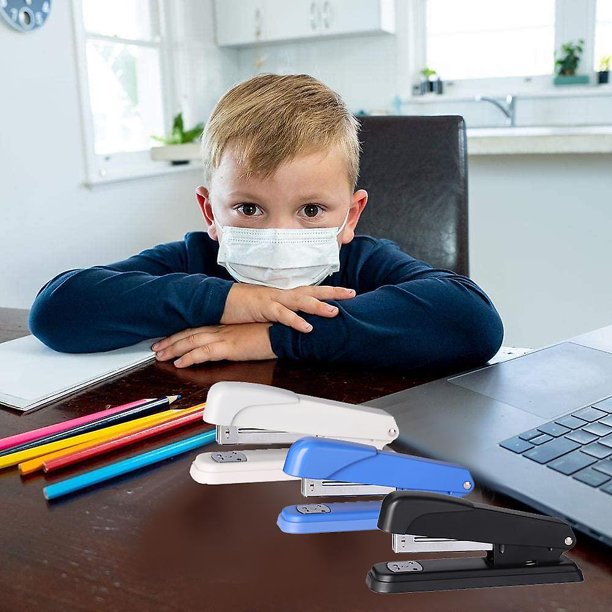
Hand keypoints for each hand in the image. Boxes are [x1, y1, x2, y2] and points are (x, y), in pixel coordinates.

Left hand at [152, 323, 276, 367]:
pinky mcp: (229, 347)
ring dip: (173, 349)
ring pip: (191, 341)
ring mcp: (224, 337)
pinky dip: (189, 357)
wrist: (284, 332)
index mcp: (227, 326)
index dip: (181, 334)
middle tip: (156, 348)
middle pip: (190, 333)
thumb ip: (239, 338)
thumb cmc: (272, 333)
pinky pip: (203, 352)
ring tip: (161, 356)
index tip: (169, 339)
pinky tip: (179, 363)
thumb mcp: (252, 334)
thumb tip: (232, 345)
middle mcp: (222, 329)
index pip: (198, 328)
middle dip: (171, 341)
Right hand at [220, 283, 355, 332]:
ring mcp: (273, 299)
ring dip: (318, 306)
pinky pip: (282, 315)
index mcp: (283, 294)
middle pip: (312, 290)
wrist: (220, 300)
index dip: (329, 291)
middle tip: (352, 294)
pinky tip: (308, 328)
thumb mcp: (266, 309)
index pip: (311, 290)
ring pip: (301, 301)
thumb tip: (295, 320)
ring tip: (335, 312)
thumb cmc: (242, 306)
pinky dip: (296, 321)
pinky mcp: (263, 308)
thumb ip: (282, 313)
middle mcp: (282, 294)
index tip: (346, 292)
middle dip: (333, 293)